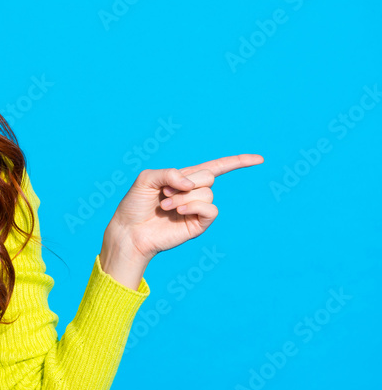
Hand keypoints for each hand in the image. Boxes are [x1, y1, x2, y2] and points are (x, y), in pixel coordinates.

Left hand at [105, 154, 264, 263]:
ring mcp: (197, 209)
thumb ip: (169, 173)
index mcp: (184, 178)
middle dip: (185, 183)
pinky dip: (195, 206)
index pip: (216, 167)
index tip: (259, 159)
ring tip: (164, 206)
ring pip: (207, 193)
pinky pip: (211, 210)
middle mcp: (194, 192)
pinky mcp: (198, 225)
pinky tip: (179, 212)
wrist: (129, 230)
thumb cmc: (135, 204)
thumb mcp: (146, 178)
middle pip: (209, 176)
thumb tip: (191, 184)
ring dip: (183, 198)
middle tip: (164, 194)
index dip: (237, 162)